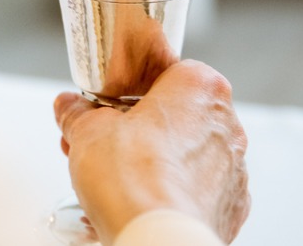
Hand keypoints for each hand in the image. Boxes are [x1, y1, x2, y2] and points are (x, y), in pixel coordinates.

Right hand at [54, 60, 250, 244]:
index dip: (133, 89)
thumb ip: (77, 113)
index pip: (169, 72)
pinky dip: (176, 193)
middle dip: (142, 128)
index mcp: (200, 90)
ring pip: (190, 154)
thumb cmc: (133, 178)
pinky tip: (145, 202)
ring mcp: (234, 170)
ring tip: (120, 179)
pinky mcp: (231, 208)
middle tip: (106, 143)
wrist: (157, 237)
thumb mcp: (87, 131)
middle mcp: (226, 126)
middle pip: (178, 115)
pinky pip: (199, 191)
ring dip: (159, 161)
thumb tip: (68, 107)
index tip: (110, 104)